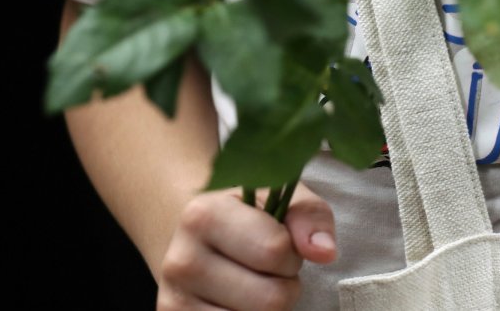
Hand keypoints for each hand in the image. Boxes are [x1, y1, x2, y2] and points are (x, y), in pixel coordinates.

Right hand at [157, 184, 336, 310]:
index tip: (281, 244)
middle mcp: (181, 261)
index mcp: (203, 215)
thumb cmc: (247, 218)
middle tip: (269, 270)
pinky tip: (238, 302)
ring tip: (253, 284)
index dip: (292, 253)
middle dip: (285, 285)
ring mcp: (175, 300)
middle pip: (272, 298)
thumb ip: (309, 216)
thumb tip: (324, 252)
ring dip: (269, 308)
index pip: (275, 250)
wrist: (193, 239)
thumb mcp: (281, 199)